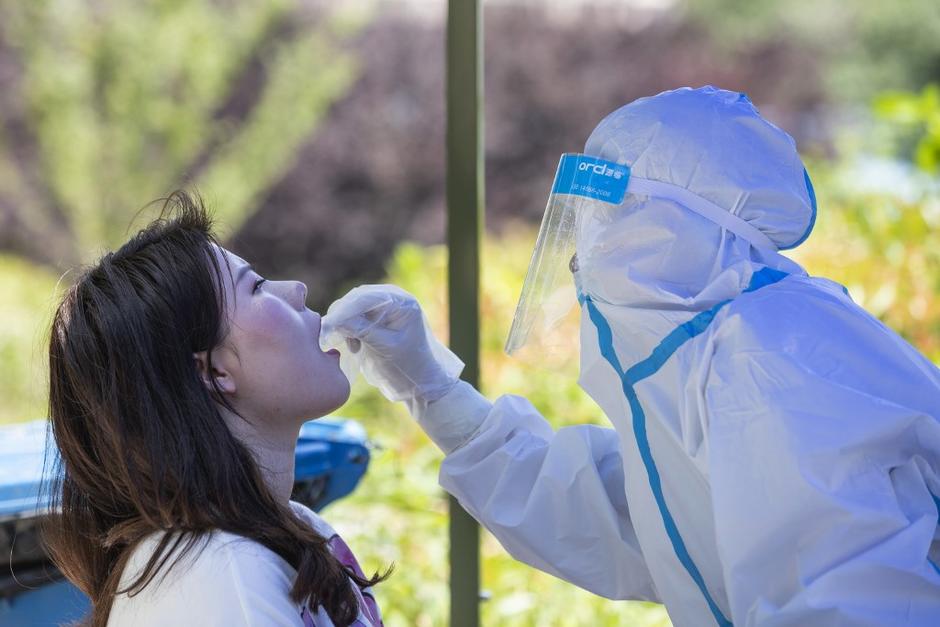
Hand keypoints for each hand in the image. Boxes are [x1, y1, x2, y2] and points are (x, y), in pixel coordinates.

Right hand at [321, 285, 463, 405]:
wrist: (421, 381)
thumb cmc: (409, 366)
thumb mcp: (385, 348)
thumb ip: (362, 330)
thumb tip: (334, 320)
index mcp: (402, 303)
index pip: (366, 298)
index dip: (344, 310)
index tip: (328, 325)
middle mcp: (394, 299)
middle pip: (357, 299)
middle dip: (342, 317)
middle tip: (330, 337)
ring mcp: (385, 307)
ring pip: (353, 307)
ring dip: (345, 324)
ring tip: (352, 347)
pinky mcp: (377, 318)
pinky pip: (355, 317)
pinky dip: (349, 329)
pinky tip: (354, 347)